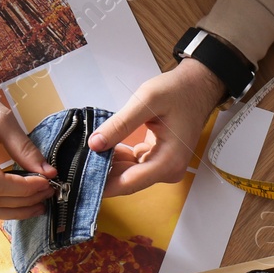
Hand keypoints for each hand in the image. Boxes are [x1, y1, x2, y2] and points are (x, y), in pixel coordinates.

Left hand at [88, 61, 223, 196]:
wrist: (197, 87)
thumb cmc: (177, 92)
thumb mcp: (146, 101)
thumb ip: (120, 124)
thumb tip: (94, 144)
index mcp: (168, 161)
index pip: (130, 182)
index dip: (103, 184)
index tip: (79, 181)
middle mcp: (168, 170)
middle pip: (129, 182)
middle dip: (103, 174)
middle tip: (76, 163)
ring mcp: (165, 167)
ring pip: (129, 175)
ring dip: (109, 166)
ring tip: (86, 153)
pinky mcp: (160, 161)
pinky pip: (134, 167)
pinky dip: (118, 159)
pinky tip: (105, 147)